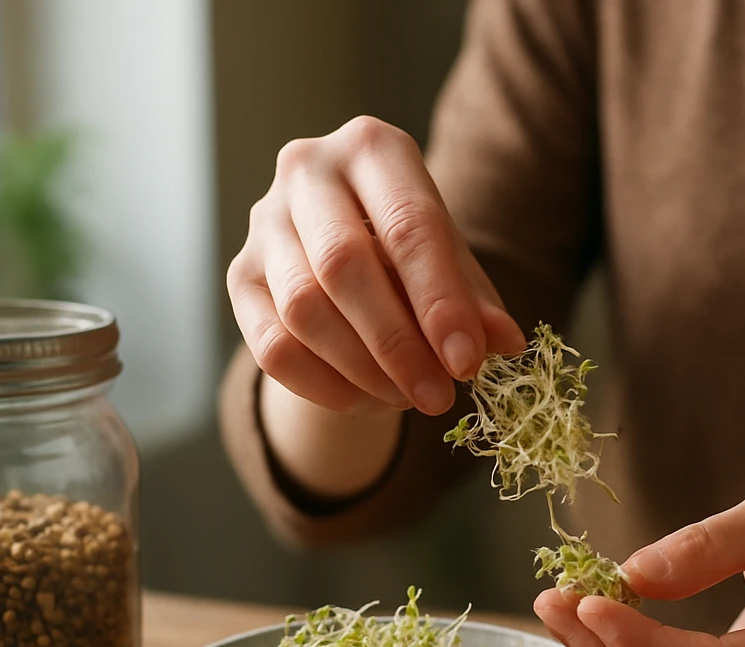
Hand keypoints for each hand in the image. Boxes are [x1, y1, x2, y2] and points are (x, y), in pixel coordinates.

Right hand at [226, 116, 525, 416]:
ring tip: (408, 398)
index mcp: (372, 148)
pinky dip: (324, 386)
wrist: (346, 251)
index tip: (466, 362)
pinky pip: (272, 346)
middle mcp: (306, 170)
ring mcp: (263, 222)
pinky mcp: (239, 275)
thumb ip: (475, 300)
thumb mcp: (452, 264)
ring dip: (362, 369)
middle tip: (438, 396)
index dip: (439, 301)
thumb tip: (504, 342)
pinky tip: (368, 401)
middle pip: (343, 264)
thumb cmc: (410, 250)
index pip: (409, 225)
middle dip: (397, 343)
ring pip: (303, 309)